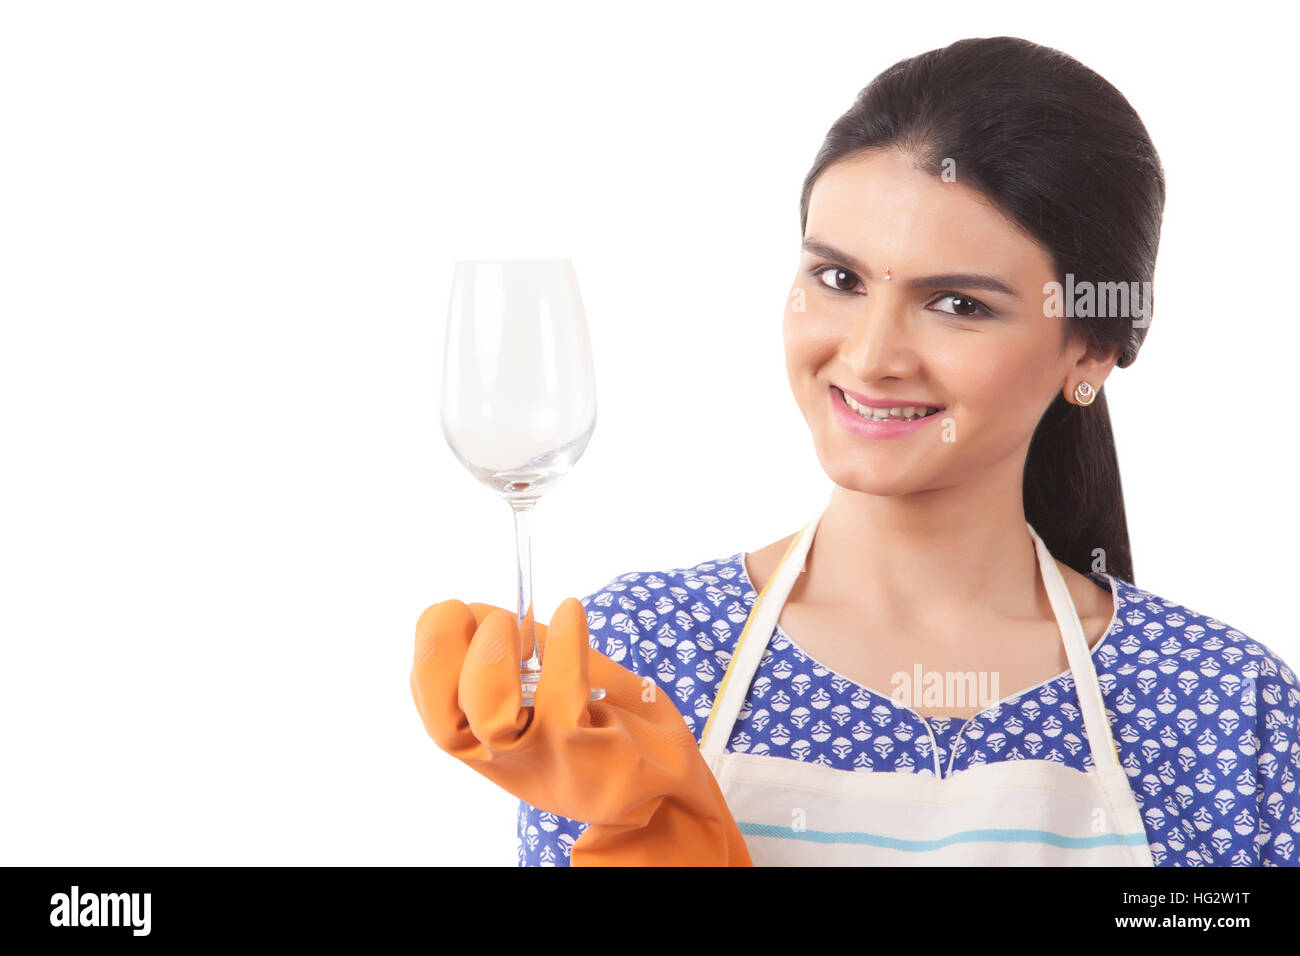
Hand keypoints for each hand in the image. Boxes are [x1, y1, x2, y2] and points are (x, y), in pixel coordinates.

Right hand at [410, 597, 751, 864]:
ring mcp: (544, 760)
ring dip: (492, 657)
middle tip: (481, 617)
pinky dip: (562, 646)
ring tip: (510, 623)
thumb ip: (516, 654)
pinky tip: (571, 613)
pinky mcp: (588, 756)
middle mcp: (502, 759)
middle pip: (444, 720)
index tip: (460, 612)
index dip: (434, 646)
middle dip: (442, 654)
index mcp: (482, 741)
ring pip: (490, 716)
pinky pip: (564, 696)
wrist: (669, 786)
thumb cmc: (608, 730)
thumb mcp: (551, 690)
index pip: (429, 699)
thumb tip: (481, 609)